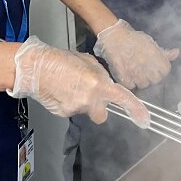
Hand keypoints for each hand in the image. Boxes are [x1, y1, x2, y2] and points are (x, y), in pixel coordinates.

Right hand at [7, 36, 149, 126]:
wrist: (35, 68)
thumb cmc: (60, 60)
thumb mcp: (88, 62)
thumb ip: (101, 75)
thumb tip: (106, 83)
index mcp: (98, 83)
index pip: (122, 99)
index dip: (135, 110)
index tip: (144, 119)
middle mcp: (89, 99)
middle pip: (102, 114)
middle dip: (99, 108)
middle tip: (89, 94)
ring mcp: (76, 109)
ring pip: (86, 112)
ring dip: (83, 104)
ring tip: (70, 88)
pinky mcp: (64, 114)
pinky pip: (73, 111)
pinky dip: (70, 104)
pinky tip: (61, 92)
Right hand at [93, 19, 178, 89]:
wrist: (114, 36)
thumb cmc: (133, 38)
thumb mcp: (150, 42)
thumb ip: (164, 52)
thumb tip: (177, 53)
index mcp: (156, 57)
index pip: (165, 71)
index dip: (161, 69)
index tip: (155, 67)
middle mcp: (148, 67)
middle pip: (156, 80)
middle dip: (151, 76)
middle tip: (144, 70)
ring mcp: (136, 73)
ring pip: (143, 85)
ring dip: (140, 80)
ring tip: (135, 71)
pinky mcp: (124, 77)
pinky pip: (131, 86)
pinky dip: (130, 82)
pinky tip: (127, 74)